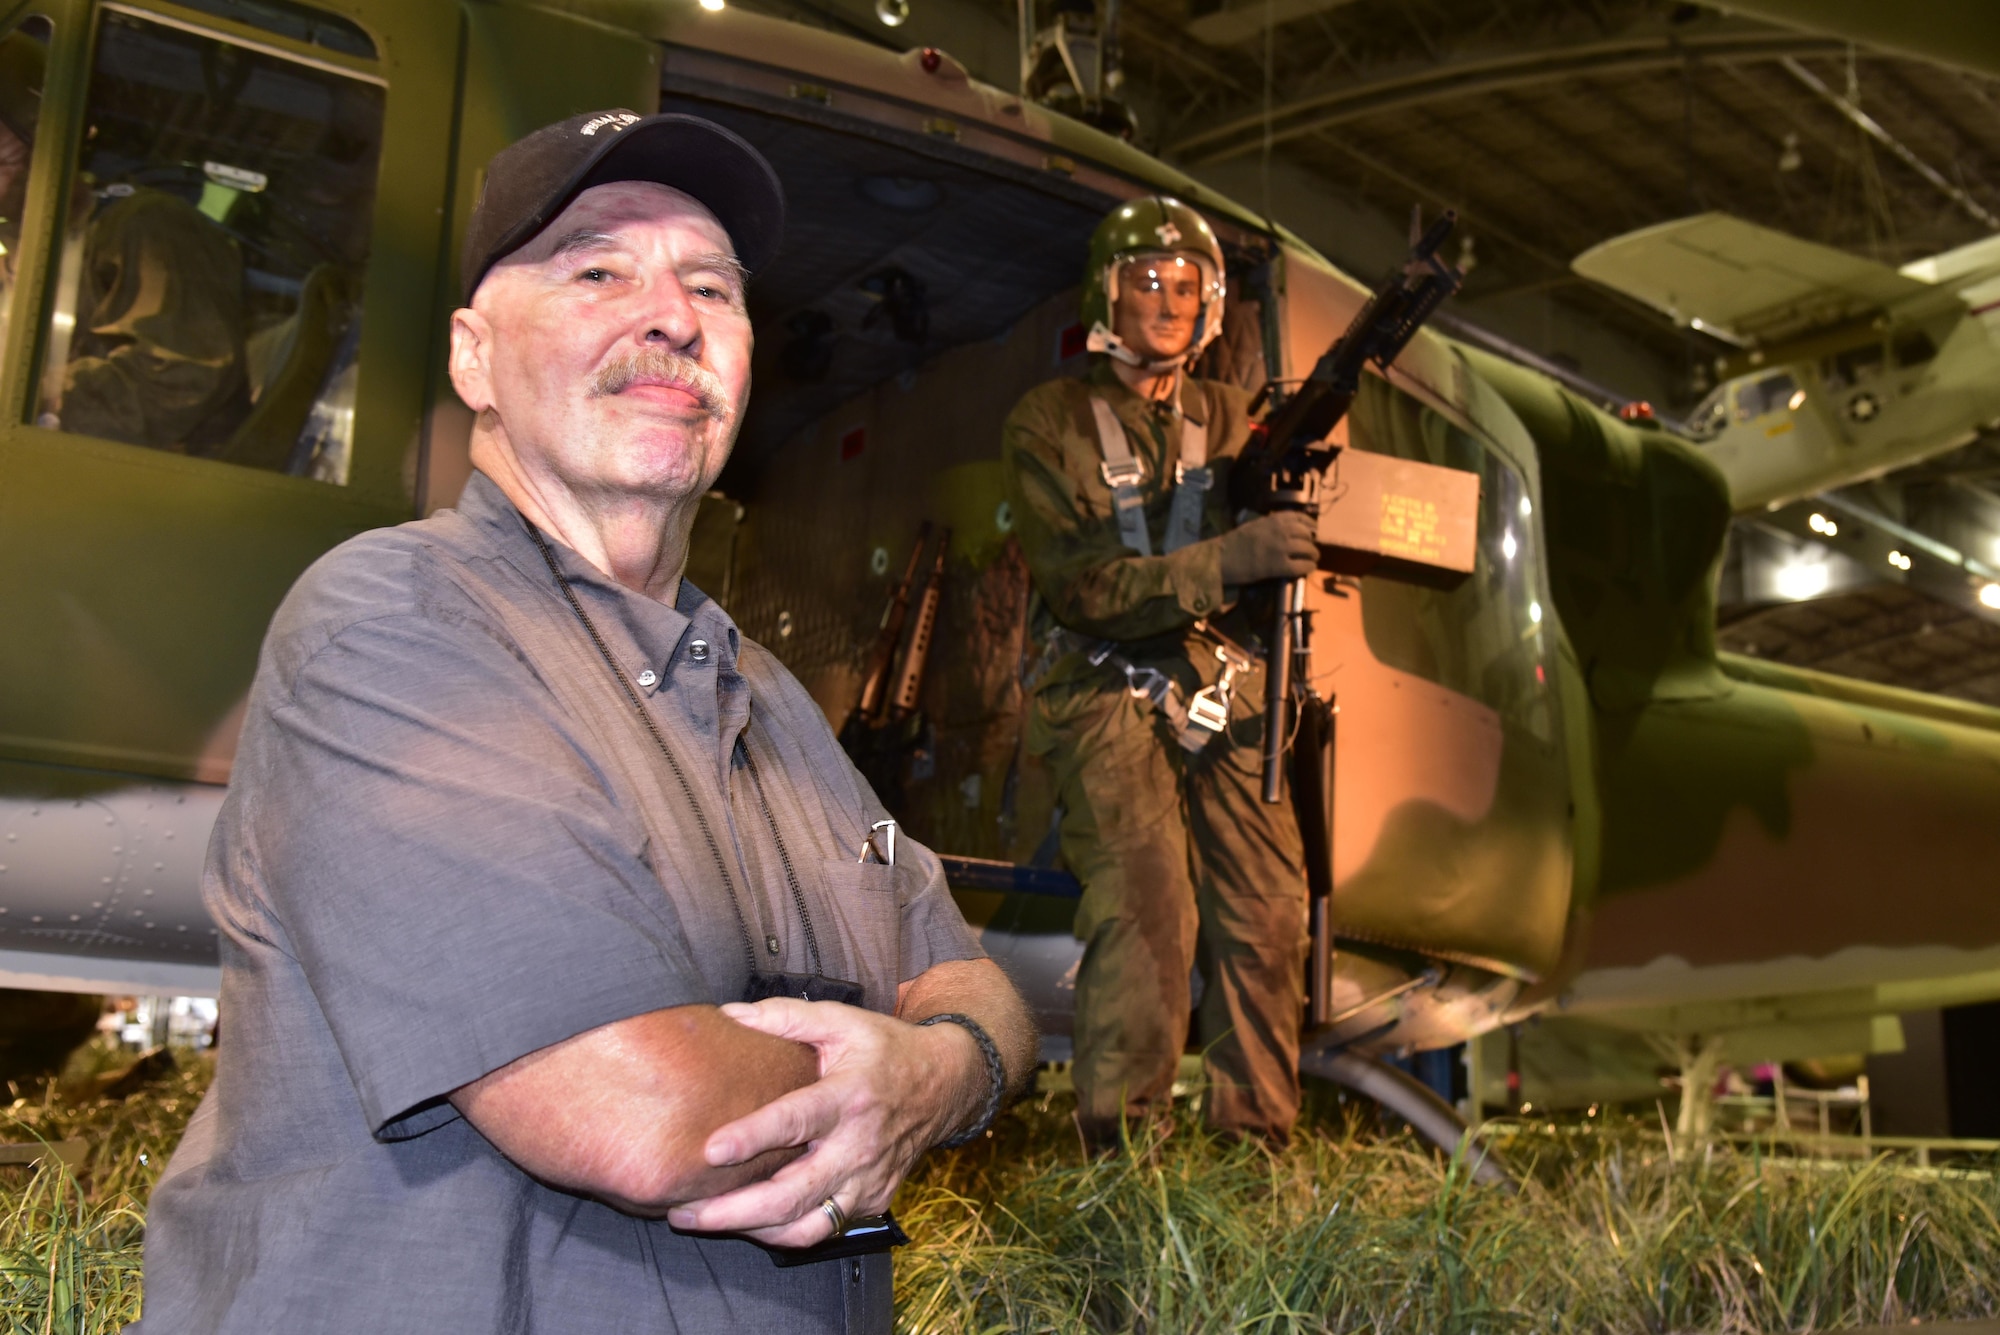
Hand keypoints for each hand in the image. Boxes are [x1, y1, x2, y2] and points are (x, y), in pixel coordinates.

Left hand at [664, 999, 981, 1246]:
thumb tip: (727, 1013)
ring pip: (806, 1226)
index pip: (797, 1121)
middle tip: (684, 1211)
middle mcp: (859, 1146)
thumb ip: (785, 1017)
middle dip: (734, 1210)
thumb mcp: (842, 1020)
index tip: (711, 1150)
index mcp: (850, 1096)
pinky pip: (822, 1229)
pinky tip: (746, 1222)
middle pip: (794, 1193)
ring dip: (751, 1231)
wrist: (946, 1084)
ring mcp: (867, 1181)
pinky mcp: (872, 1202)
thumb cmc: (885, 1049)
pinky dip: (781, 1232)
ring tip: (702, 1221)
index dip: (754, 1137)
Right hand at [1217, 510, 1318, 583]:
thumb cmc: (1233, 543)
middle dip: (1311, 542)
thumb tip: (1285, 529)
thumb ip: (1270, 525)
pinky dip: (1308, 567)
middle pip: (1306, 535)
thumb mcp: (1254, 526)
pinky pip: (1301, 566)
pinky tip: (1309, 569)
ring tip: (1312, 560)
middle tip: (1310, 549)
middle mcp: (1280, 531)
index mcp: (1273, 520)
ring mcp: (1281, 548)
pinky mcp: (1279, 566)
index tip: (1312, 530)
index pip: (1299, 517)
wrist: (1221, 558)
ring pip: (1308, 550)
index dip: (1309, 524)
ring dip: (1313, 555)